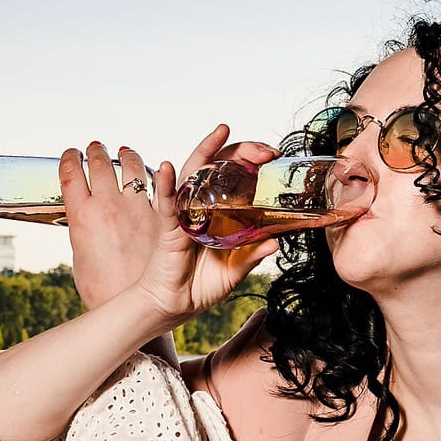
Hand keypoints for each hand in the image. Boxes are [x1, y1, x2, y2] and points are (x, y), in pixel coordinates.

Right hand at [62, 128, 279, 309]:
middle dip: (240, 151)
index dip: (252, 164)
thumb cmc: (200, 287)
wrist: (174, 307)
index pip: (235, 178)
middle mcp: (202, 208)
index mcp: (220, 215)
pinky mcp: (169, 229)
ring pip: (194, 175)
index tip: (273, 157)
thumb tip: (275, 243)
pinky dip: (165, 185)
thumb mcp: (234, 272)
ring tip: (221, 133)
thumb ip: (251, 256)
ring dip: (206, 151)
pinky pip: (166, 204)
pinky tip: (167, 168)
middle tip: (263, 150)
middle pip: (218, 167)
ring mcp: (184, 214)